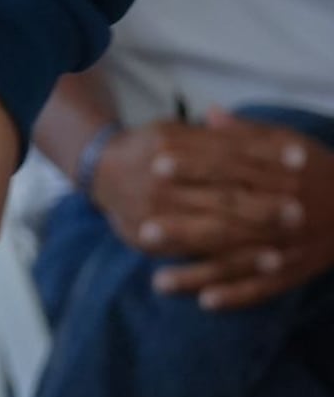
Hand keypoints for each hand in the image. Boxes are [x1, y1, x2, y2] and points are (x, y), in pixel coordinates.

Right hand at [91, 116, 306, 265]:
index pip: (225, 156)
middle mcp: (160, 181)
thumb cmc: (149, 149)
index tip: (299, 161)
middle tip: (298, 211)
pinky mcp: (150, 240)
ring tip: (287, 246)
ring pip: (214, 230)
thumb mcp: (176, 132)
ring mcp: (154, 212)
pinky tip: (264, 264)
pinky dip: (235, 261)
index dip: (263, 159)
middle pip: (221, 197)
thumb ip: (215, 136)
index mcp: (168, 147)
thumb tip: (267, 138)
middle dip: (262, 206)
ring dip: (253, 239)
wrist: (98, 171)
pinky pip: (199, 255)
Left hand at [147, 115, 333, 313]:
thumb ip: (247, 133)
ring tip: (159, 281)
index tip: (156, 164)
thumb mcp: (289, 142)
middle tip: (144, 231)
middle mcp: (282, 214)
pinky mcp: (296, 272)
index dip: (194, 166)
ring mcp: (288, 248)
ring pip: (239, 263)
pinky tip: (206, 302)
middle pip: (229, 221)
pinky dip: (238, 296)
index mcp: (278, 176)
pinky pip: (265, 288)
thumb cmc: (319, 169)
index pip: (230, 169)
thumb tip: (209, 113)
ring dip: (200, 273)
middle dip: (186, 228)